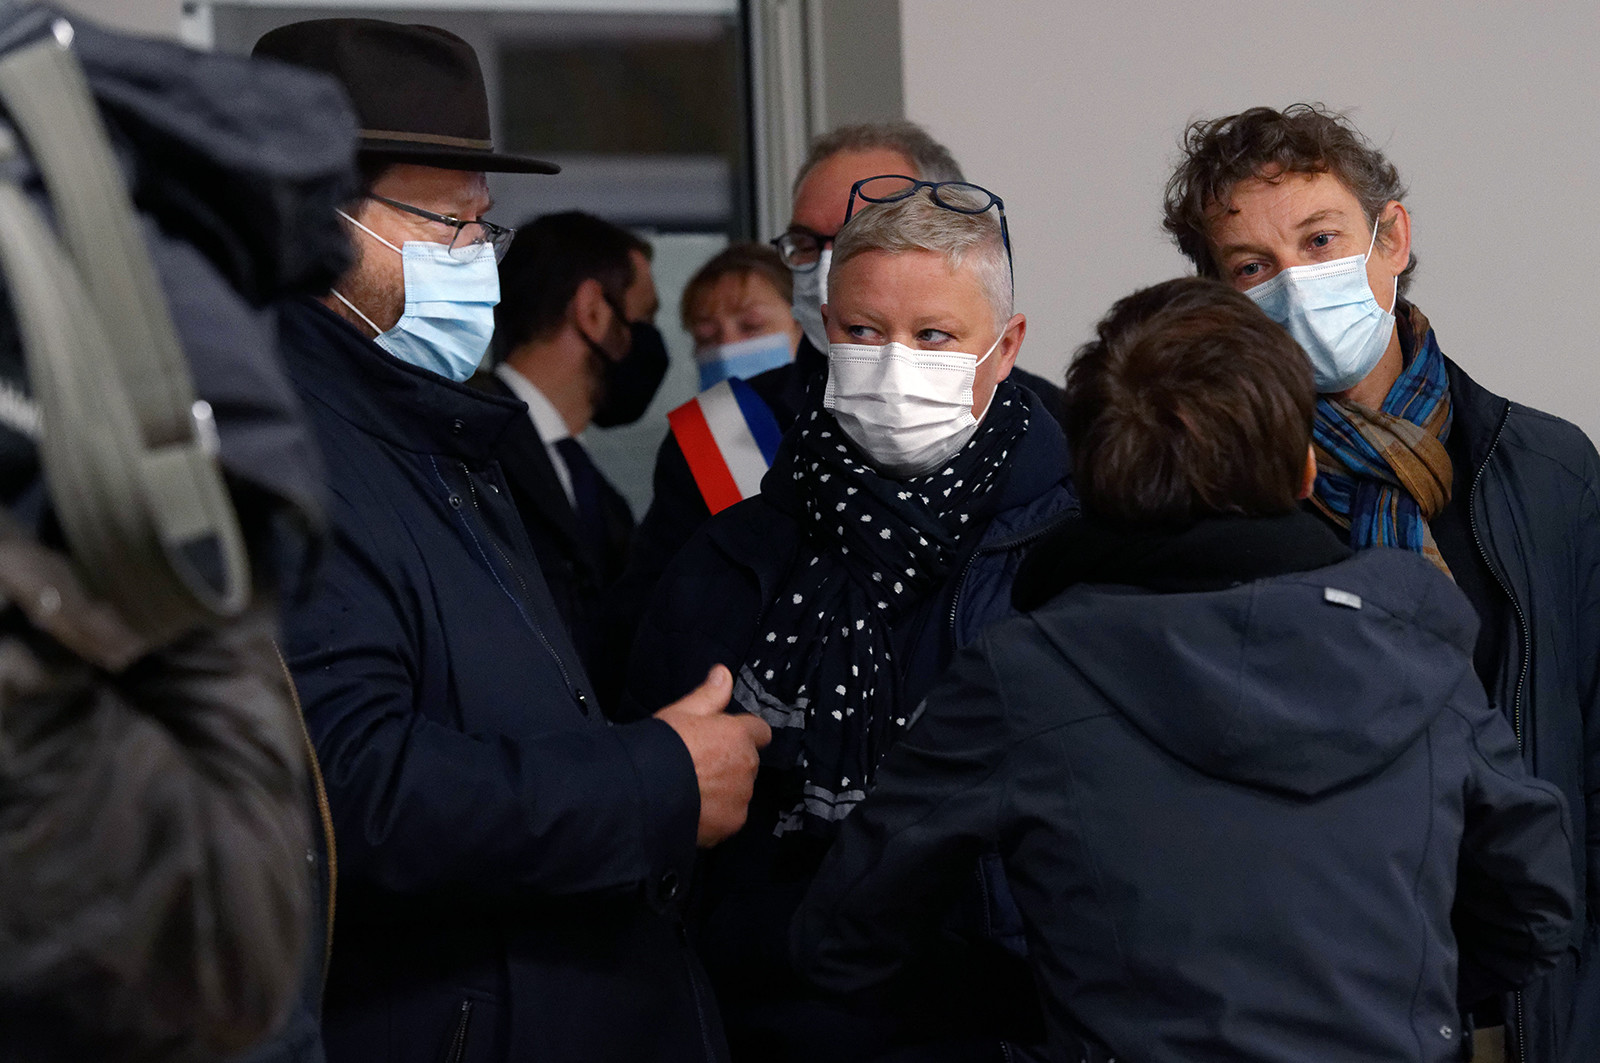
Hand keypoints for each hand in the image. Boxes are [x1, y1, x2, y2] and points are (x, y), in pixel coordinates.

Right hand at [654, 665, 771, 846]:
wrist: (644, 793)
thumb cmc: (661, 747)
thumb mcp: (681, 712)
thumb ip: (709, 695)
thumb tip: (724, 673)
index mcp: (738, 735)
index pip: (760, 731)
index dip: (743, 734)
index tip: (724, 738)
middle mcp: (747, 765)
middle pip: (748, 762)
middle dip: (731, 762)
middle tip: (699, 765)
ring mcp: (741, 797)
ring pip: (739, 790)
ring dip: (725, 789)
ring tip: (692, 790)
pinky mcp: (731, 824)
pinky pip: (729, 816)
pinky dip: (717, 814)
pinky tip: (693, 809)